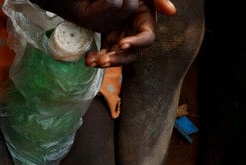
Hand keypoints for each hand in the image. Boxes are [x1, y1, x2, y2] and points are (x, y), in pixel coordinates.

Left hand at [44, 0, 176, 66]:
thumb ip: (158, 0)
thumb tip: (172, 12)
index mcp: (145, 25)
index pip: (146, 39)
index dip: (135, 43)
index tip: (121, 43)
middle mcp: (134, 36)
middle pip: (130, 54)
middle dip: (117, 59)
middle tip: (103, 60)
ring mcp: (120, 40)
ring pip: (115, 57)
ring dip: (104, 61)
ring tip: (91, 61)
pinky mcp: (107, 43)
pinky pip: (103, 54)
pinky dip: (95, 58)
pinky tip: (88, 58)